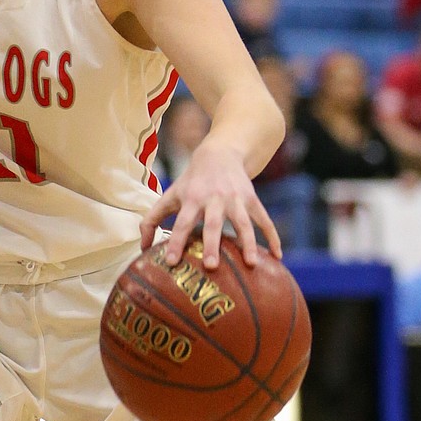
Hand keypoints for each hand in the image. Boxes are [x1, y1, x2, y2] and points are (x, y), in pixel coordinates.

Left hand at [140, 138, 282, 266]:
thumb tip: (143, 248)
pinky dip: (273, 237)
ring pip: (244, 223)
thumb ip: (152, 220)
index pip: (181, 223)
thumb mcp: (170, 195)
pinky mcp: (252, 199)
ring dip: (248, 243)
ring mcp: (236, 199)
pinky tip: (278, 257)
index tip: (172, 262)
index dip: (175, 241)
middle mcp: (214, 199)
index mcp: (192, 199)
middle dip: (213, 245)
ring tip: (251, 264)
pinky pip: (264, 220)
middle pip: (213, 224)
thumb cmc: (191, 181)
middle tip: (212, 267)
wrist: (220, 153)